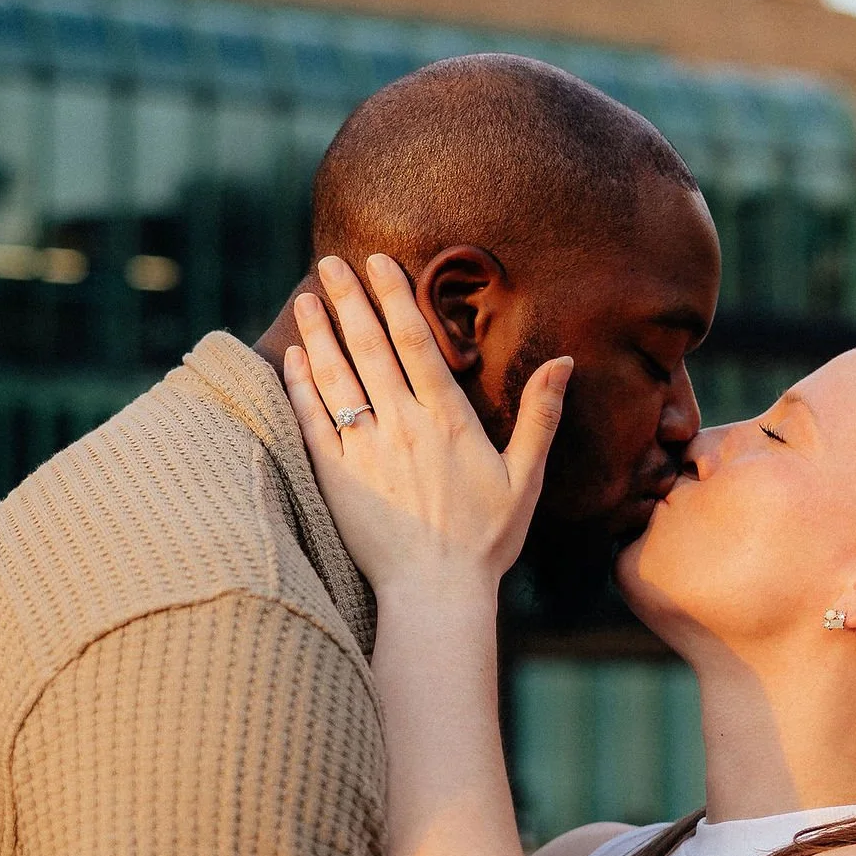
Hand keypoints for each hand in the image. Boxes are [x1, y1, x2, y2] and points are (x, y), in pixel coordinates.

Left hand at [282, 255, 570, 593]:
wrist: (437, 593)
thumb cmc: (486, 540)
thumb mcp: (524, 477)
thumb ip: (540, 415)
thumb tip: (562, 361)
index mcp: (448, 420)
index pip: (415, 343)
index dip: (396, 297)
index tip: (378, 263)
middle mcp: (403, 426)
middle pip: (370, 348)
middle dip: (350, 301)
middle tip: (330, 262)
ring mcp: (365, 451)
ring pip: (336, 378)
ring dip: (319, 334)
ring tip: (307, 298)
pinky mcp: (337, 477)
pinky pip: (313, 421)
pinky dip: (301, 385)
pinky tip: (293, 356)